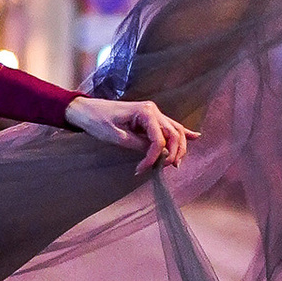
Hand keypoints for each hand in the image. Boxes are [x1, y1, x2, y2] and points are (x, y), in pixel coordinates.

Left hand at [68, 93, 193, 177]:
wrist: (86, 110)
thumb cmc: (97, 121)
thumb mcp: (116, 136)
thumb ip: (138, 145)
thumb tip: (156, 153)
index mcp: (145, 112)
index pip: (159, 140)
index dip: (153, 157)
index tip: (141, 170)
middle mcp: (153, 110)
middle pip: (174, 134)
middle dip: (173, 154)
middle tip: (163, 169)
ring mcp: (153, 113)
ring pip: (175, 131)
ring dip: (179, 148)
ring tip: (176, 164)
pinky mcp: (149, 118)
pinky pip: (170, 126)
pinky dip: (182, 133)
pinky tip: (195, 136)